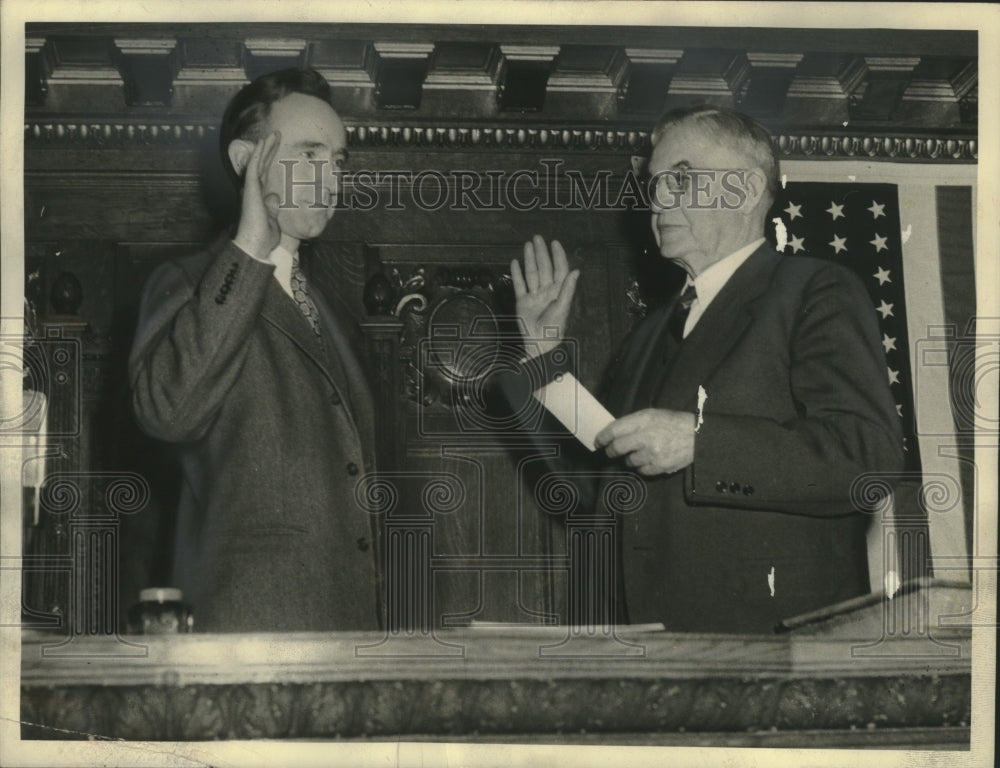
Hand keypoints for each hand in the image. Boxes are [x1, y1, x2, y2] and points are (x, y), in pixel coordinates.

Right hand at [233, 131, 281, 259]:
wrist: (255, 244)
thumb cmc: (263, 236)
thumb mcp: (273, 218)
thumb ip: (273, 206)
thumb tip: (275, 196)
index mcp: (260, 196)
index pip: (266, 173)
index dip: (271, 160)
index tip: (276, 148)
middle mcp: (254, 189)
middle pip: (263, 164)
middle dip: (269, 149)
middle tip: (276, 135)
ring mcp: (251, 188)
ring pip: (259, 162)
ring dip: (266, 147)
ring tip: (273, 134)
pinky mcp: (250, 188)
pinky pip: (254, 167)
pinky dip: (258, 154)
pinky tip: (262, 142)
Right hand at [510, 235, 579, 358]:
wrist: (539, 344)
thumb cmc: (554, 328)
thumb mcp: (563, 307)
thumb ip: (568, 288)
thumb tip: (576, 271)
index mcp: (558, 291)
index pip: (559, 269)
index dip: (557, 256)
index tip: (554, 243)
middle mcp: (546, 291)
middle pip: (543, 268)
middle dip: (541, 252)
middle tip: (538, 238)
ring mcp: (534, 296)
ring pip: (531, 273)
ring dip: (529, 259)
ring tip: (527, 245)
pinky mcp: (523, 302)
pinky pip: (519, 285)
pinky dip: (516, 274)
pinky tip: (515, 262)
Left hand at [595, 409, 695, 475]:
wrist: (697, 436)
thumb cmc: (673, 423)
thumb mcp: (653, 415)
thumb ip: (633, 423)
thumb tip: (613, 432)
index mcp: (643, 420)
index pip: (614, 430)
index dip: (602, 437)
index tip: (598, 441)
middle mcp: (646, 436)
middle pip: (617, 448)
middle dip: (611, 451)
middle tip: (611, 451)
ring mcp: (652, 453)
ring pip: (628, 461)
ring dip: (629, 458)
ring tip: (638, 453)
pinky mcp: (659, 466)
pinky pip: (641, 470)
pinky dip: (642, 466)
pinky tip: (649, 459)